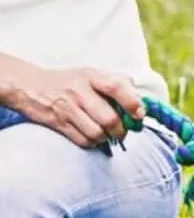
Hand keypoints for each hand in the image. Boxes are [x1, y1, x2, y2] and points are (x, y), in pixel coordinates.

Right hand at [4, 62, 144, 148]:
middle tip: (123, 133)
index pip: (118, 86)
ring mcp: (67, 107)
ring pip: (97, 133)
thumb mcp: (91, 73)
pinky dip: (92, 143)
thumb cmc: (69, 81)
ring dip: (106, 139)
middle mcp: (80, 90)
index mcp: (92, 75)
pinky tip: (94, 139)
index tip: (139, 115)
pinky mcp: (57, 122)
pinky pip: (82, 140)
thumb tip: (139, 101)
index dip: (132, 102)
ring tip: (108, 136)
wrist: (30, 85)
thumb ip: (116, 82)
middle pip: (109, 118)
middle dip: (121, 131)